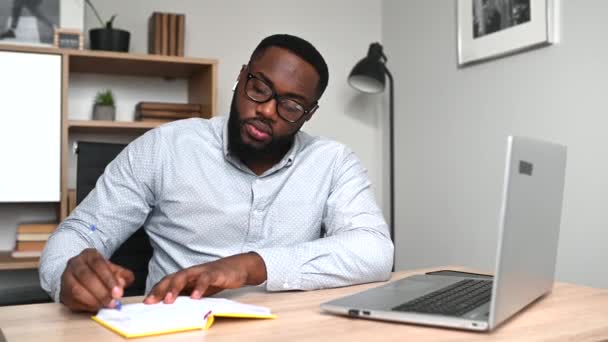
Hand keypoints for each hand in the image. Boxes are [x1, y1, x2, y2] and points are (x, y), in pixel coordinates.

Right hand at [60, 248, 134, 311]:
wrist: (80, 276)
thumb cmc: (99, 272)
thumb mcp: (113, 269)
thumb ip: (122, 275)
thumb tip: (123, 283)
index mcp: (89, 255)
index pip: (98, 264)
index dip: (109, 279)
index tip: (118, 291)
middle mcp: (74, 264)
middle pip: (86, 276)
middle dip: (101, 291)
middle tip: (113, 301)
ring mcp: (66, 278)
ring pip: (76, 289)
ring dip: (93, 300)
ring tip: (105, 305)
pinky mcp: (63, 293)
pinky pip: (72, 301)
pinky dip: (86, 306)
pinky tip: (97, 307)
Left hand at [144, 252, 266, 303]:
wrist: (238, 267)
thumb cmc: (216, 278)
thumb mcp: (199, 287)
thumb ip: (187, 294)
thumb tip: (172, 306)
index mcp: (186, 276)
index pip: (167, 281)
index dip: (156, 290)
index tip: (146, 302)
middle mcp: (191, 272)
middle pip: (172, 278)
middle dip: (160, 290)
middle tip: (151, 302)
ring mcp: (202, 271)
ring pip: (185, 276)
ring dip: (175, 288)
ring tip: (169, 300)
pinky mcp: (215, 273)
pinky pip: (205, 279)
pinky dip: (199, 288)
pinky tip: (195, 297)